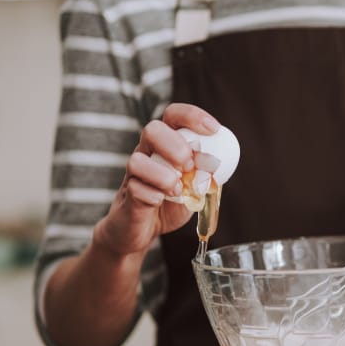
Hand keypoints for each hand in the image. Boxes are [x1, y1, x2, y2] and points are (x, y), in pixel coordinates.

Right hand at [92, 103, 220, 258]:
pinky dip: (153, 195)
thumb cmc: (168, 203)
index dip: (192, 116)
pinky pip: (135, 188)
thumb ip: (205, 174)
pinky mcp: (127, 196)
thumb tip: (217, 165)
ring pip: (136, 160)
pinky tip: (161, 201)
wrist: (140, 230)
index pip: (173, 115)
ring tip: (177, 190)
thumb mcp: (194, 186)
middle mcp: (146, 153)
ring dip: (163, 175)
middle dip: (176, 146)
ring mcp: (133, 174)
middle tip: (189, 166)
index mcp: (164, 144)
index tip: (213, 130)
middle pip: (152, 129)